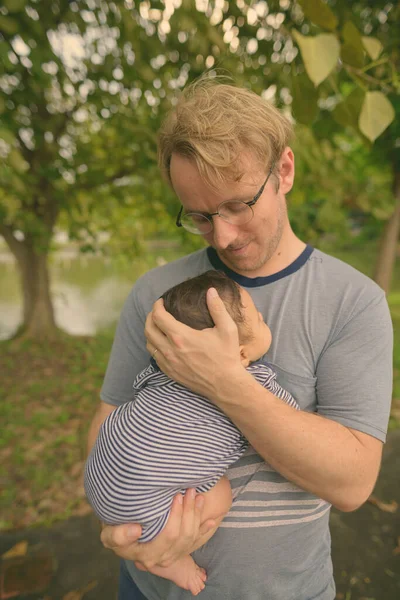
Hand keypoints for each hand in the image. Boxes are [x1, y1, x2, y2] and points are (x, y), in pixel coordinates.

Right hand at [100, 489, 215, 568]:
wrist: (120, 532)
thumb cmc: (114, 529)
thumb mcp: (109, 533)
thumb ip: (118, 535)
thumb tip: (137, 530)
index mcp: (147, 554)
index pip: (168, 536)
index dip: (176, 516)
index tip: (177, 496)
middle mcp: (162, 558)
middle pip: (183, 536)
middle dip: (189, 511)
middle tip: (190, 490)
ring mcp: (172, 554)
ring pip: (191, 537)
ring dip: (196, 515)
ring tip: (197, 495)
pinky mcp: (179, 549)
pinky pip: (195, 542)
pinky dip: (204, 529)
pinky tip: (211, 519)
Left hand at [145, 287, 242, 396]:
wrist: (226, 385)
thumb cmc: (227, 356)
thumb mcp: (227, 329)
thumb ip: (217, 308)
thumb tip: (210, 291)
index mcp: (181, 337)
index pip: (158, 317)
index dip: (157, 306)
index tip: (161, 301)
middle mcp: (170, 350)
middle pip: (148, 329)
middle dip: (150, 316)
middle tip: (157, 311)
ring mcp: (169, 363)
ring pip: (149, 343)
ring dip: (150, 331)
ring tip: (158, 325)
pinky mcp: (170, 373)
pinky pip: (154, 357)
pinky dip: (154, 346)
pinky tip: (162, 342)